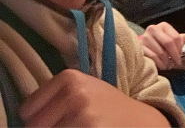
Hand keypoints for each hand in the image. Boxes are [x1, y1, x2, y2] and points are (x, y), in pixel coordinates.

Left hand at [20, 69, 170, 126]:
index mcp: (69, 77)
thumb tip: (27, 117)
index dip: (40, 118)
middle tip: (72, 124)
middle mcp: (74, 93)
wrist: (142, 121)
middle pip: (34, 125)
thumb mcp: (84, 90)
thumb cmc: (108, 109)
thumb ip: (55, 96)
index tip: (59, 117)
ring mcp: (82, 114)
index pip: (27, 110)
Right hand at [139, 22, 184, 69]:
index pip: (175, 37)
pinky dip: (159, 63)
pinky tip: (162, 65)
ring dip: (166, 61)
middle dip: (174, 54)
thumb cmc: (157, 45)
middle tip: (177, 62)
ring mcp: (145, 38)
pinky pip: (153, 57)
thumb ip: (178, 39)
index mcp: (163, 26)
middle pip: (168, 42)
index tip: (180, 56)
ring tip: (168, 64)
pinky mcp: (139, 47)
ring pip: (161, 51)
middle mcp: (153, 29)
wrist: (140, 49)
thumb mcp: (169, 40)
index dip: (179, 48)